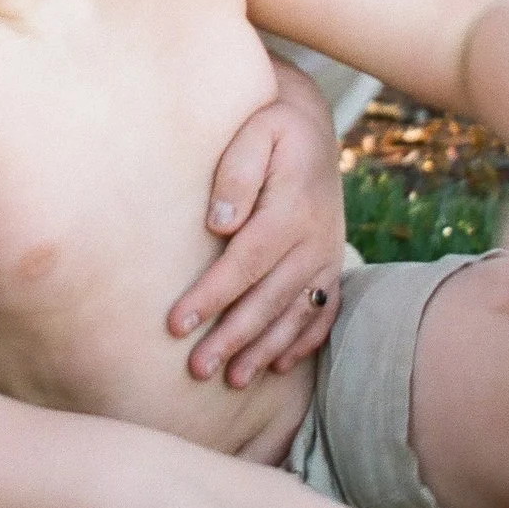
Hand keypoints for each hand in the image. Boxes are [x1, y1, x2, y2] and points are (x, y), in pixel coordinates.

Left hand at [168, 79, 344, 385]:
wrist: (313, 128)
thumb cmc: (270, 128)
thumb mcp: (256, 131)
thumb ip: (237, 172)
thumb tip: (220, 223)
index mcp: (292, 209)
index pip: (246, 262)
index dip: (212, 295)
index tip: (176, 323)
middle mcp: (315, 240)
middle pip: (269, 298)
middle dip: (233, 337)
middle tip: (197, 369)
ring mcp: (327, 256)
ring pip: (296, 313)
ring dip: (264, 349)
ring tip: (232, 379)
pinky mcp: (332, 267)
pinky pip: (323, 313)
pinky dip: (303, 342)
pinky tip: (277, 365)